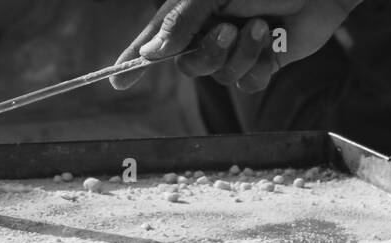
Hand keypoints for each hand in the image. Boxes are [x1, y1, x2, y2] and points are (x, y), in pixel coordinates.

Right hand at [111, 0, 362, 93]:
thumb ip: (182, 21)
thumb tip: (152, 55)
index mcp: (190, 11)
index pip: (155, 40)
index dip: (133, 62)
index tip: (115, 83)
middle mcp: (209, 31)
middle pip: (190, 66)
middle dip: (209, 52)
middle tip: (230, 27)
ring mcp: (236, 49)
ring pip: (223, 77)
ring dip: (243, 54)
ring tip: (264, 26)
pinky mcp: (263, 64)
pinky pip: (248, 84)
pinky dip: (260, 66)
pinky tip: (274, 42)